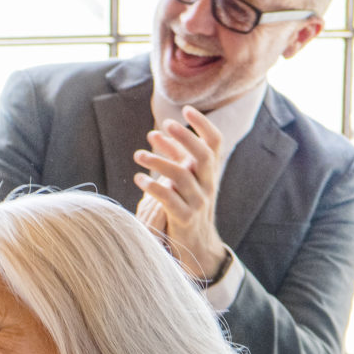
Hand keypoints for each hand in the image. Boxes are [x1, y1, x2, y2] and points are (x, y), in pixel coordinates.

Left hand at [132, 108, 228, 282]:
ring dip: (158, 162)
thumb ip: (172, 156)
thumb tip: (155, 133)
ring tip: (138, 155)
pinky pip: (169, 199)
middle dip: (185, 137)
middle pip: (203, 156)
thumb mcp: (184, 179)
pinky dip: (153, 186)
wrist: (195, 244)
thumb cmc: (186, 205)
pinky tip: (139, 179)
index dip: (203, 125)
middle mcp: (208, 184)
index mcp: (209, 172)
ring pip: (181, 176)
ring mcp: (198, 202)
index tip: (187, 109)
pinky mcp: (184, 218)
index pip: (216, 143)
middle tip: (164, 125)